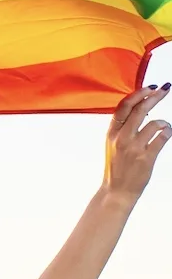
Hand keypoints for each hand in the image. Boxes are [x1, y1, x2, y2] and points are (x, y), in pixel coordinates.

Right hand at [103, 84, 171, 202]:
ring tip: (163, 126)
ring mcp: (134, 148)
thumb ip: (122, 128)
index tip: (150, 88)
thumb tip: (140, 109)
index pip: (123, 106)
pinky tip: (166, 134)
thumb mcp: (112, 145)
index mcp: (111, 133)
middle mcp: (121, 138)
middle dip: (154, 97)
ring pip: (154, 123)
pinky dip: (167, 132)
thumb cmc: (117, 167)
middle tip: (165, 89)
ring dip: (163, 122)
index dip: (138, 94)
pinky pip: (163, 137)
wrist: (116, 191)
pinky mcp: (146, 157)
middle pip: (139, 110)